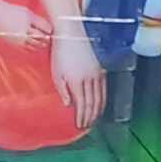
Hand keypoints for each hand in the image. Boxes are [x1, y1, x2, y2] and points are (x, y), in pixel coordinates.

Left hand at [50, 12, 104, 128]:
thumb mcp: (56, 72)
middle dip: (91, 116)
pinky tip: (101, 104)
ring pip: (100, 97)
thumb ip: (63, 90)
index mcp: (77, 81)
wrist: (72, 35)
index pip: (82, 104)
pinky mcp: (100, 69)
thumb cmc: (61, 53)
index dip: (82, 116)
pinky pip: (104, 88)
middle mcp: (90, 80)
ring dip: (98, 110)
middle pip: (93, 103)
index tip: (80, 125)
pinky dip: (103, 99)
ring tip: (94, 119)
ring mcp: (97, 74)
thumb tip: (69, 104)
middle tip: (88, 126)